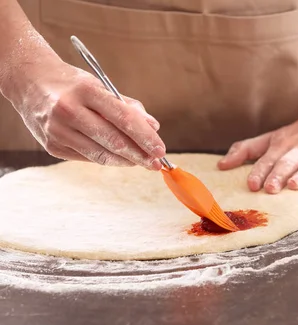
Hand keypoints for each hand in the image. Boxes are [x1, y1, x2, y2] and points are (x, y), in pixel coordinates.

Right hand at [12, 59, 165, 169]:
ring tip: (141, 163)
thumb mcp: (100, 86)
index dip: (146, 137)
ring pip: (101, 154)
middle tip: (156, 163)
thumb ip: (128, 106)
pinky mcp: (52, 146)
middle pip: (114, 141)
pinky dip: (106, 159)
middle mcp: (69, 111)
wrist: (29, 82)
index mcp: (86, 91)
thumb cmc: (73, 84)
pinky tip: (118, 158)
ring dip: (126, 162)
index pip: (124, 119)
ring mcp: (57, 131)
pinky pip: (87, 158)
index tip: (161, 150)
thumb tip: (154, 127)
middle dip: (140, 155)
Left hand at [217, 109, 297, 192]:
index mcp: (283, 144)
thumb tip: (221, 166)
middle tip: (270, 189)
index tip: (251, 185)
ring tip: (293, 185)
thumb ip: (246, 150)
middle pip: (289, 162)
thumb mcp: (271, 137)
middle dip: (279, 174)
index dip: (260, 171)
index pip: (269, 158)